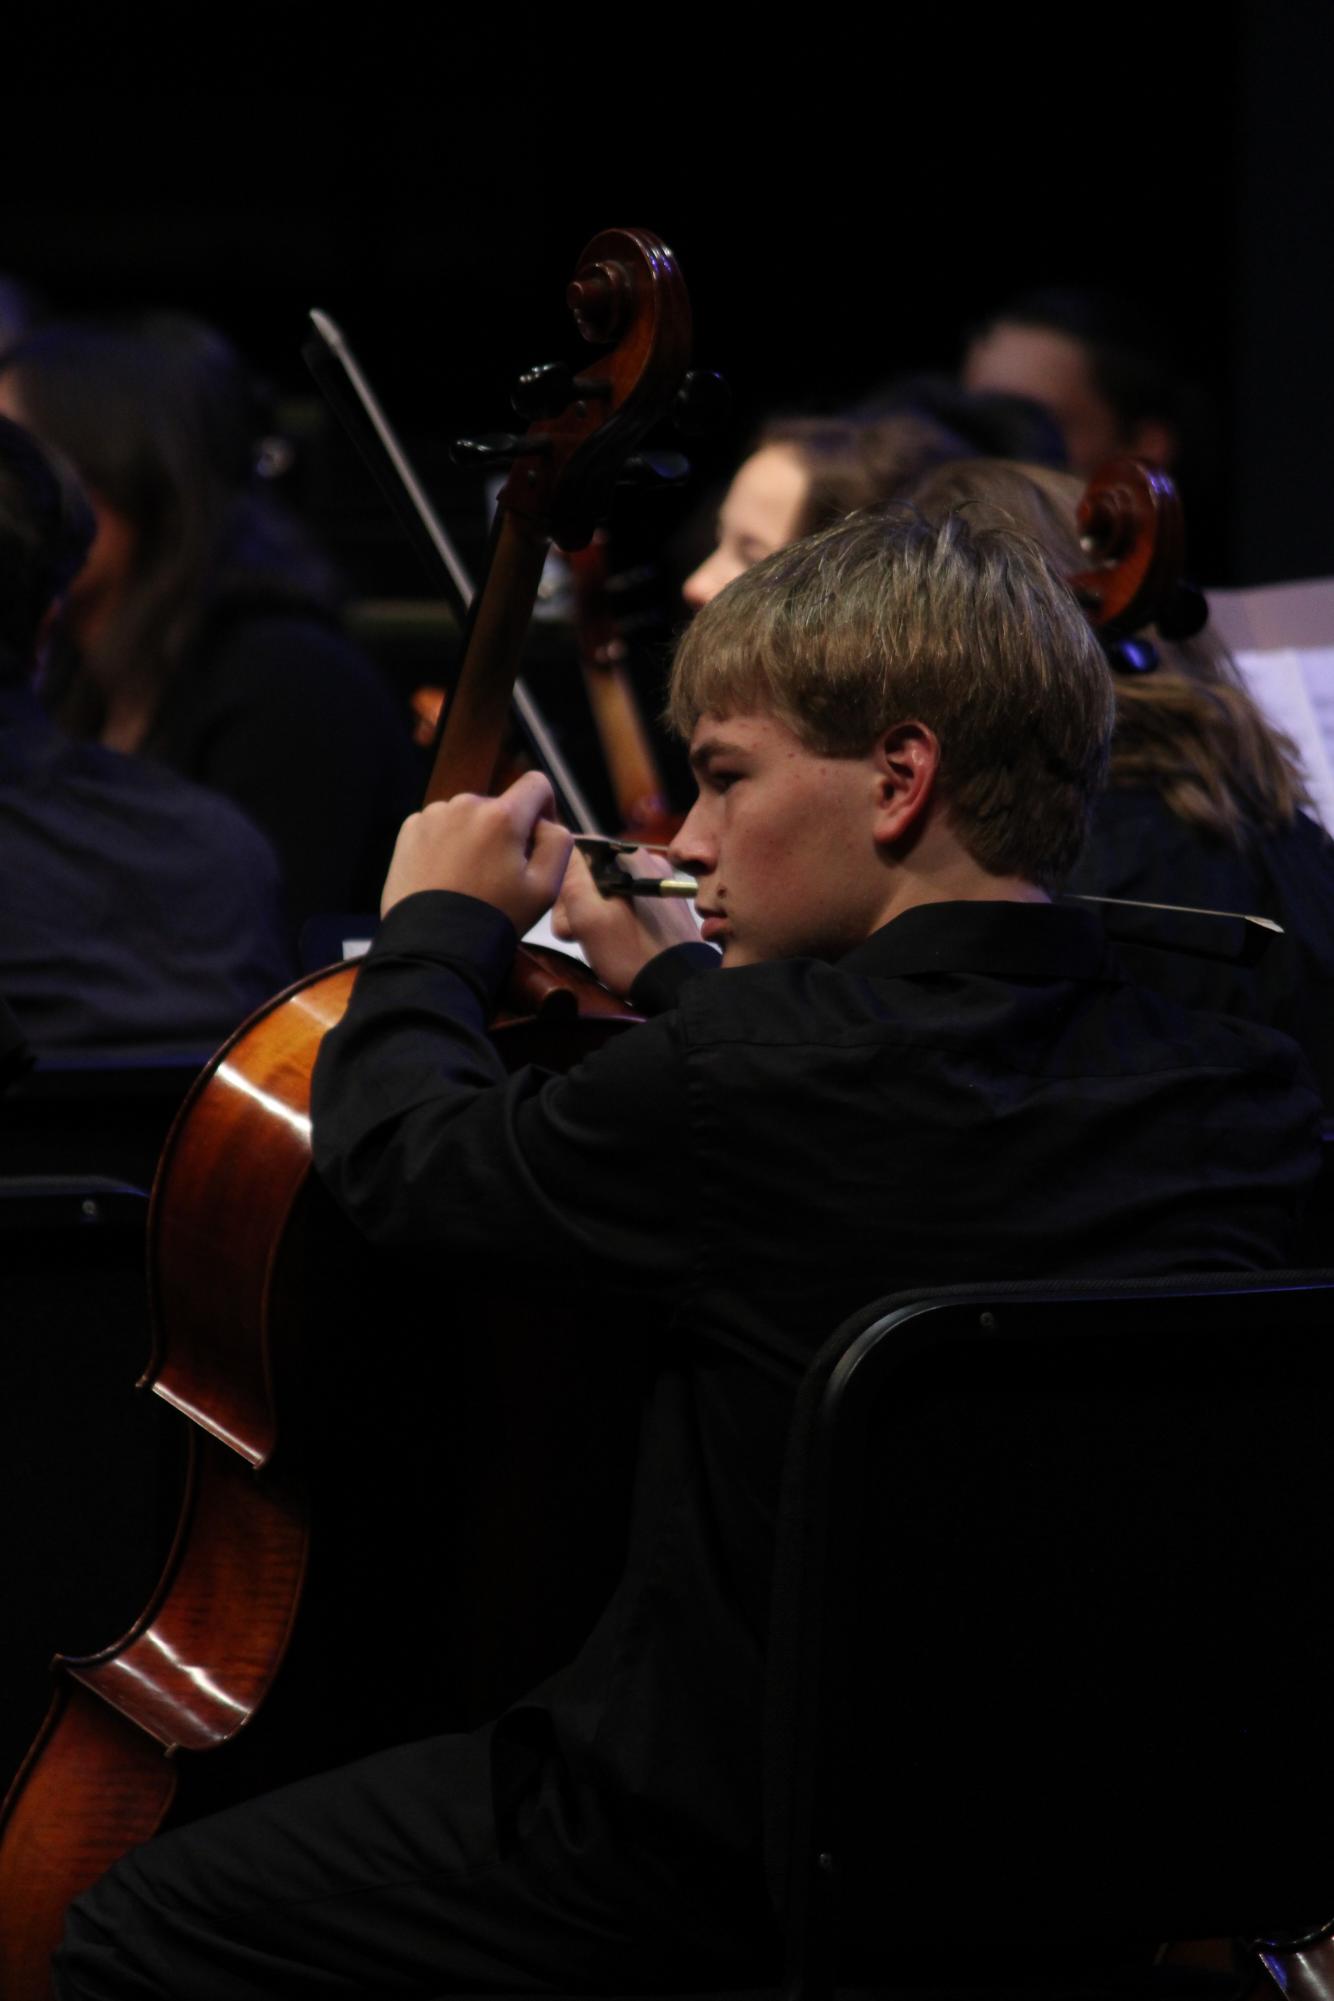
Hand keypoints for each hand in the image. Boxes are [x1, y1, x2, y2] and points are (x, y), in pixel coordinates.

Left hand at [380, 771, 573, 933]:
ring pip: (469, 816)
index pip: (536, 784)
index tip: (536, 838)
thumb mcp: (546, 888)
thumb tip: (546, 823)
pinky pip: (441, 826)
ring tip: (470, 879)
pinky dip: (448, 844)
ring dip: (475, 838)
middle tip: (500, 875)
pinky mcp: (410, 830)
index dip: (545, 808)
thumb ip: (559, 843)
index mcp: (502, 816)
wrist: (435, 945)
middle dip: (506, 832)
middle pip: (500, 805)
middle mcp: (465, 805)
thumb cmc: (494, 919)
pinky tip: (447, 876)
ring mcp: (433, 815)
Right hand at [552, 846, 701, 996]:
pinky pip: (625, 901)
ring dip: (593, 912)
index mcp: (630, 857)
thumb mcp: (589, 917)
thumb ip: (572, 879)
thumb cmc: (630, 954)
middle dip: (577, 902)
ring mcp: (657, 883)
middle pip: (592, 872)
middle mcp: (647, 862)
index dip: (562, 880)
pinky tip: (613, 939)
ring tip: (595, 942)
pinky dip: (613, 917)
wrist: (678, 987)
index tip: (565, 913)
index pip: (579, 852)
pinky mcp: (662, 903)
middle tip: (575, 934)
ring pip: (606, 889)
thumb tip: (566, 848)